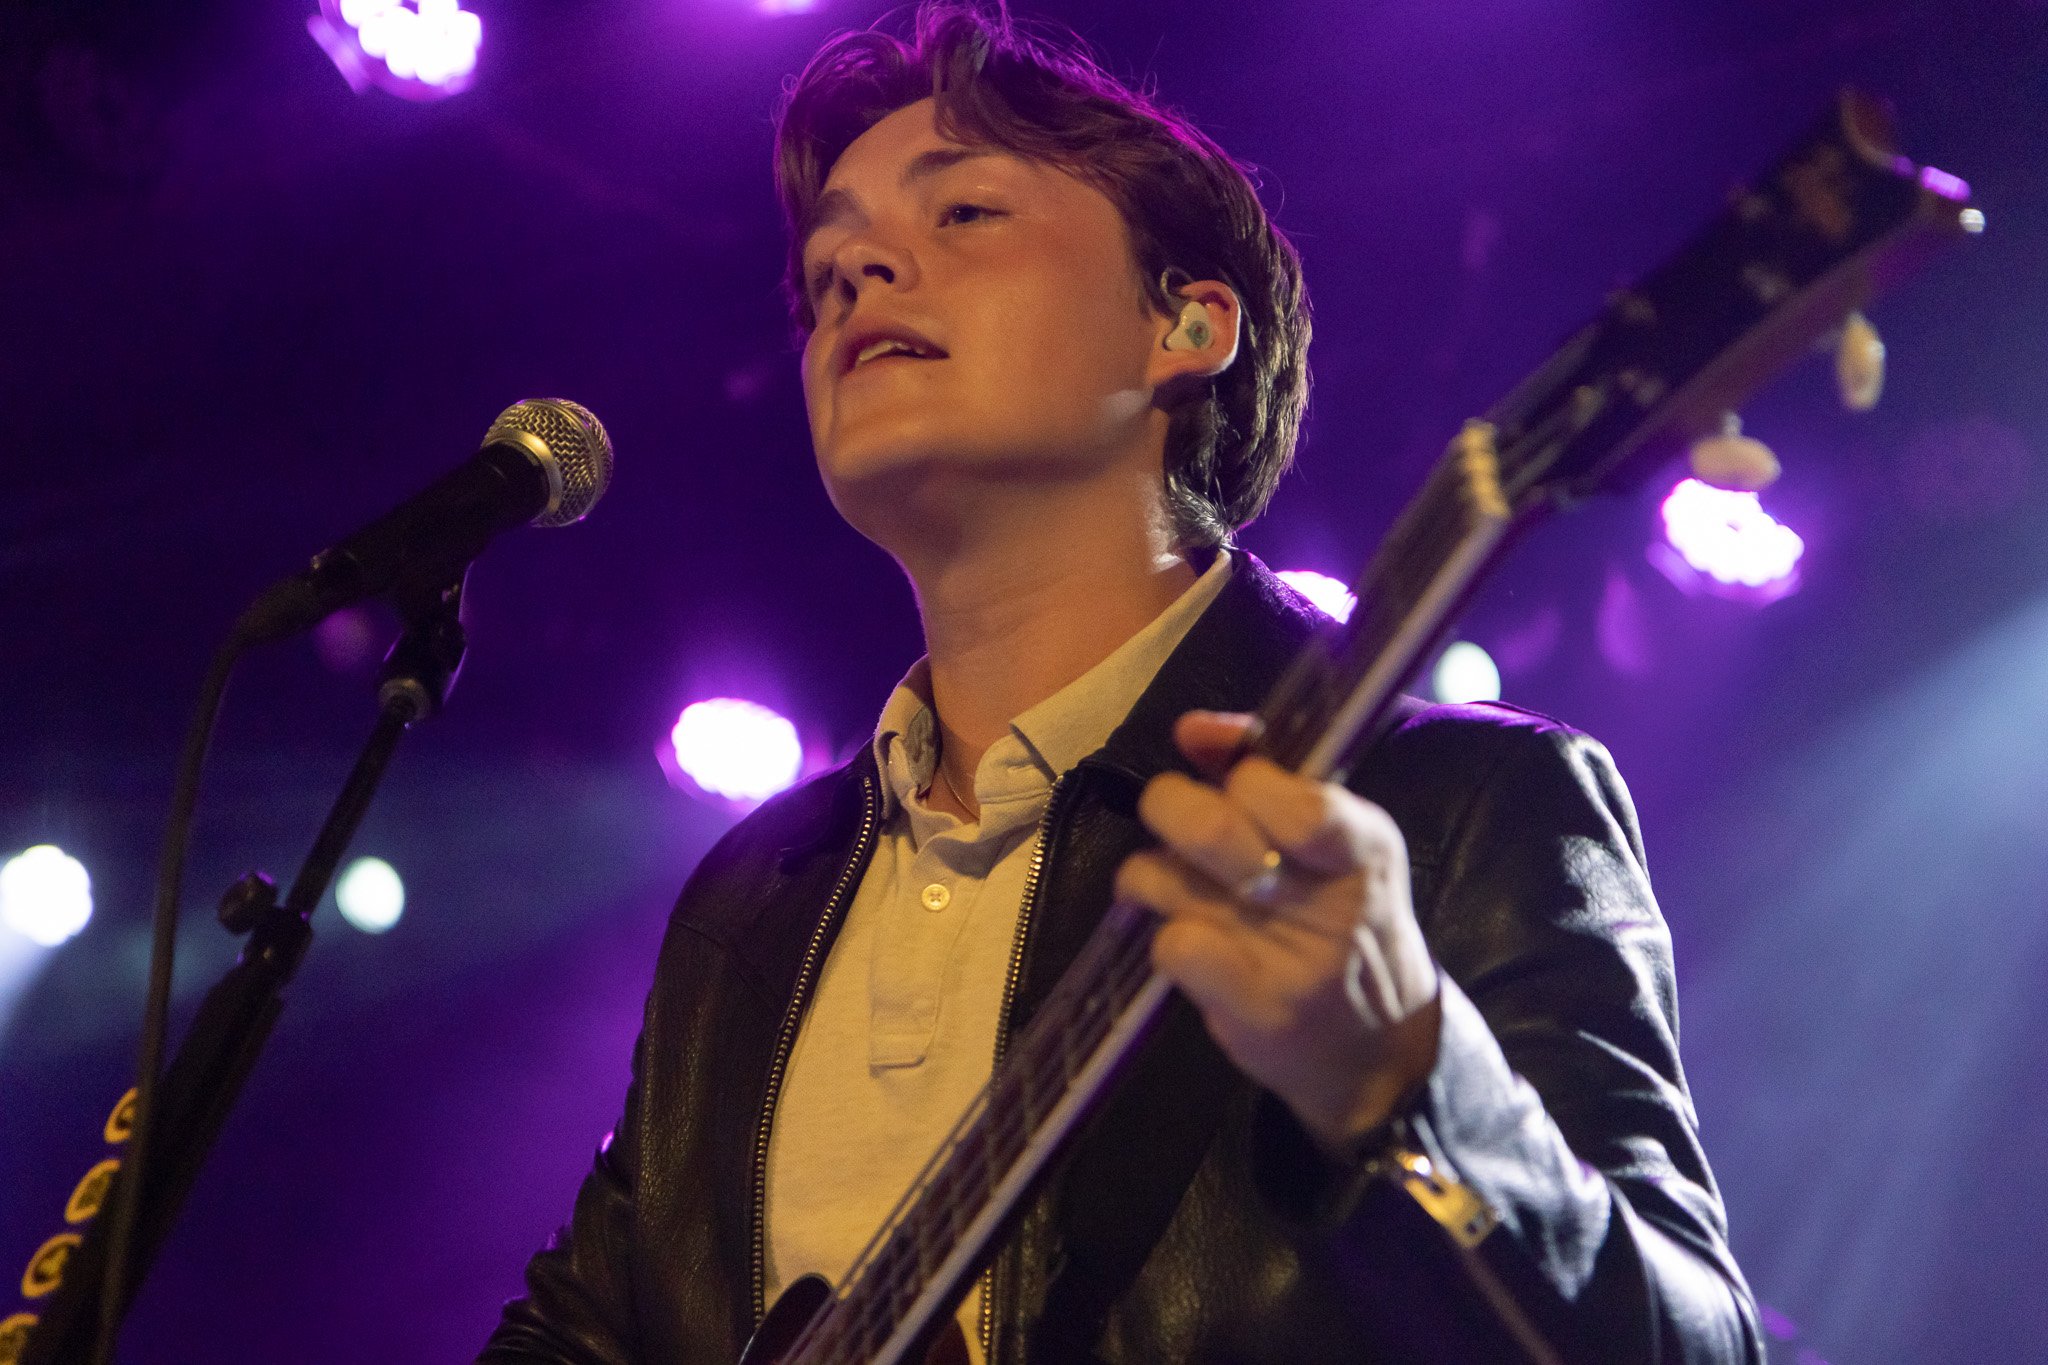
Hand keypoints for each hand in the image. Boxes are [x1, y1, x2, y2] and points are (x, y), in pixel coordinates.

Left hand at [1113, 711, 1441, 1152]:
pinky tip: (1189, 944)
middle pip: (1208, 830)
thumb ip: (1265, 770)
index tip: (1233, 784)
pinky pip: (1170, 945)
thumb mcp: (1333, 839)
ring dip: (1153, 877)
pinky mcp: (1255, 1011)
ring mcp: (1294, 962)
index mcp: (1362, 843)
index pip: (1286, 792)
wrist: (1380, 1047)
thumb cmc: (1344, 922)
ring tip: (1177, 891)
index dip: (1238, 776)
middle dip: (1170, 812)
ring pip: (1168, 880)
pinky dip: (1164, 938)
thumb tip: (1194, 729)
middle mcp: (1334, 902)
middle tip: (1180, 831)